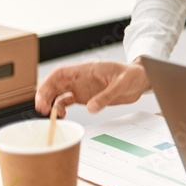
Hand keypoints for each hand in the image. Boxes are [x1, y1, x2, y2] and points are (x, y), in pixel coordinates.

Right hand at [35, 61, 149, 116]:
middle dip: (45, 95)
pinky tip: (62, 115)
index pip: (60, 73)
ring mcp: (82, 88)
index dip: (48, 83)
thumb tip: (91, 107)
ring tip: (51, 115)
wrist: (142, 79)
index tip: (43, 96)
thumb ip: (107, 95)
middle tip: (43, 110)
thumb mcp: (122, 83)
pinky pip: (68, 101)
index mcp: (87, 70)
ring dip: (52, 103)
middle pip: (55, 84)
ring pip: (59, 94)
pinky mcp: (86, 97)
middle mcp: (81, 79)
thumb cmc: (133, 74)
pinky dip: (61, 108)